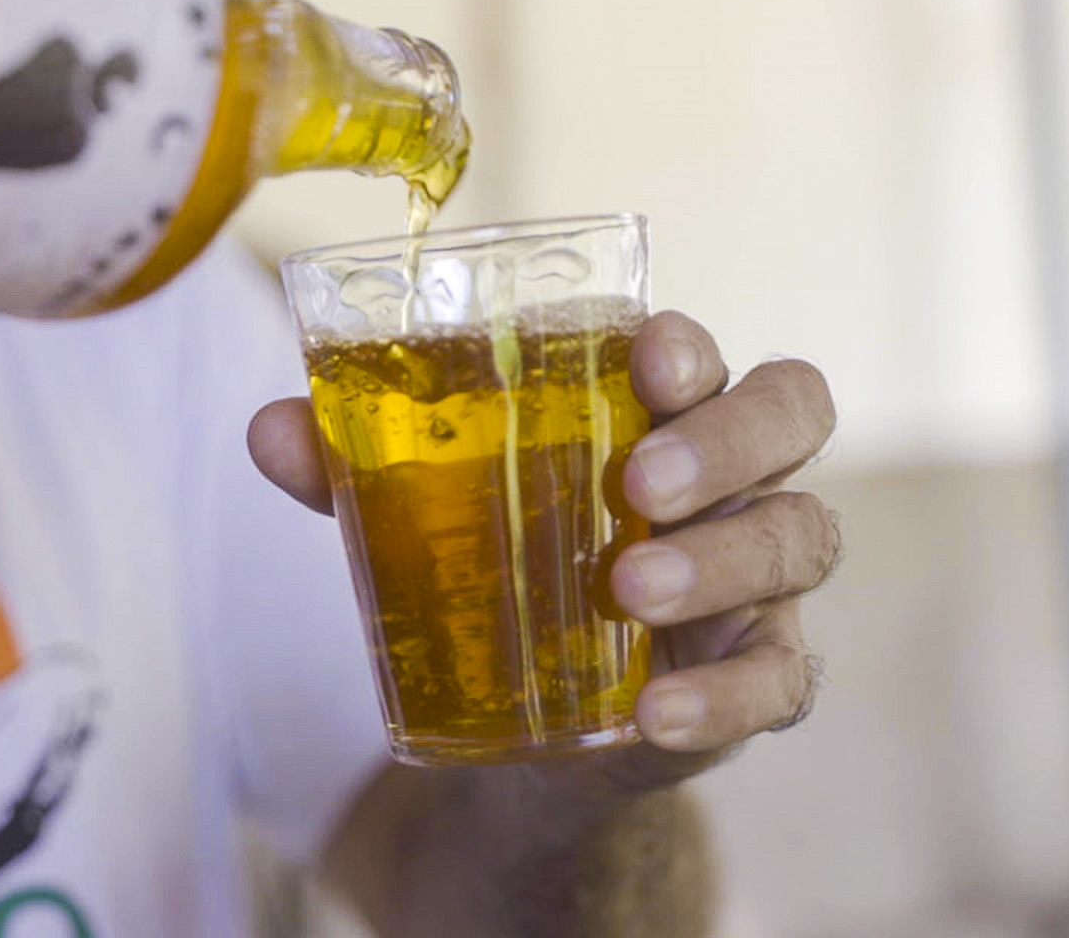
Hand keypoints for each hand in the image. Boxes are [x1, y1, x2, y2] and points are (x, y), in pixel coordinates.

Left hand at [248, 310, 839, 794]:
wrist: (538, 721)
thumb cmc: (501, 567)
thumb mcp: (427, 514)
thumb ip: (356, 469)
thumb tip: (270, 429)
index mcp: (660, 411)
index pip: (707, 352)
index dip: (690, 346)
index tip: (647, 354)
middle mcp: (732, 478)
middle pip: (791, 414)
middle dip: (726, 437)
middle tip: (641, 478)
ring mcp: (760, 577)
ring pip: (798, 537)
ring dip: (720, 559)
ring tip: (631, 587)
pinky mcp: (759, 674)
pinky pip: (782, 682)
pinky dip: (724, 697)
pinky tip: (659, 714)